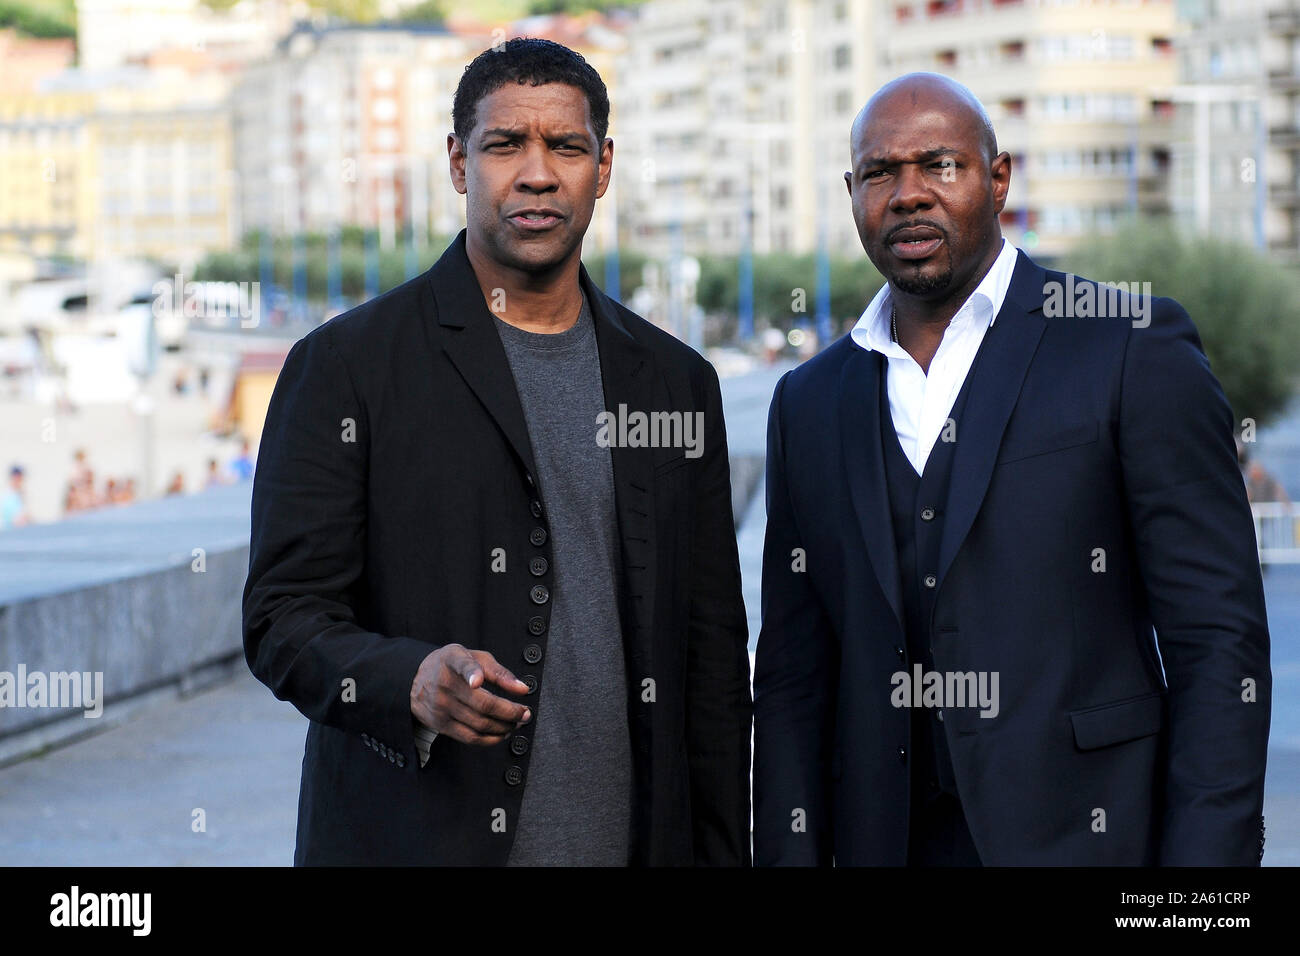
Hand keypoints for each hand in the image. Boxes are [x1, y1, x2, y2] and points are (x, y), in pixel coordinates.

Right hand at [410, 644, 531, 745]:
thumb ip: (500, 672)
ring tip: (516, 723)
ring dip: (504, 727)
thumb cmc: (453, 666)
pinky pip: (469, 737)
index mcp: (453, 660)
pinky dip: (490, 739)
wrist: (417, 678)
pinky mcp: (440, 724)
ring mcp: (441, 706)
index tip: (477, 681)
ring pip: (479, 724)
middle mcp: (444, 683)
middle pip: (483, 704)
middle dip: (510, 712)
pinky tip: (501, 733)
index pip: (463, 666)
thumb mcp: (475, 658)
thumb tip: (522, 690)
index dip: (471, 673)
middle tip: (525, 714)